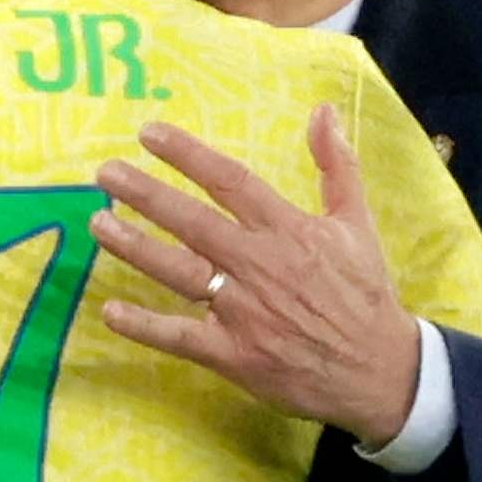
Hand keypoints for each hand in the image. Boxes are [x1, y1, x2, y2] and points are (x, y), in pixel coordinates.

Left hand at [90, 106, 420, 447]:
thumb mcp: (358, 223)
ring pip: (179, 272)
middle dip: (145, 194)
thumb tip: (324, 110)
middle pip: (193, 221)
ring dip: (135, 247)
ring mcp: (244, 311)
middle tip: (105, 173)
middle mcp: (261, 265)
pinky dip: (145, 325)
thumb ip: (337, 165)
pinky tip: (110, 311)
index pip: (230, 180)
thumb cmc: (365, 294)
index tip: (149, 133)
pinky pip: (180, 336)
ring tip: (99, 224)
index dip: (187, 154)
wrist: (382, 371)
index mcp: (289, 230)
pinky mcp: (236, 354)